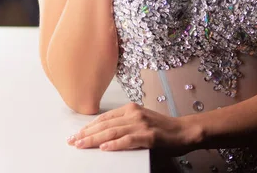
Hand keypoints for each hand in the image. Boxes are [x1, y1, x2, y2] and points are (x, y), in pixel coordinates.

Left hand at [66, 102, 201, 155]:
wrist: (184, 131)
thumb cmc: (163, 129)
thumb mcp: (142, 121)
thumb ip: (125, 124)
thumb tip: (105, 135)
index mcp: (130, 108)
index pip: (104, 118)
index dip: (89, 126)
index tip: (77, 133)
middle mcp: (133, 113)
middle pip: (105, 124)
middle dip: (86, 133)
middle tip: (72, 140)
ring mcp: (141, 124)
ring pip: (112, 132)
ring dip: (94, 139)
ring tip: (81, 144)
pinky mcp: (148, 136)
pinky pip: (127, 140)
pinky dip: (114, 144)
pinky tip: (104, 148)